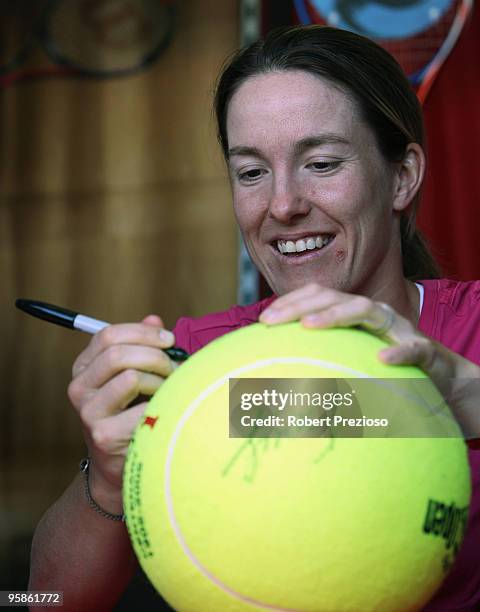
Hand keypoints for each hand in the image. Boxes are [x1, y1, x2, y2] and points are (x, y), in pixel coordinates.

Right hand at [67, 314, 176, 509]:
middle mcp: (79, 387)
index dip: (143, 332)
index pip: (108, 335)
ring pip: (131, 376)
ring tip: (170, 392)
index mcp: (84, 368)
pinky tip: (166, 411)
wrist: (119, 467)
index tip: (169, 340)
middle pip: (118, 353)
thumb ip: (141, 347)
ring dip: (161, 382)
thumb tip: (154, 319)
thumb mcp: (132, 377)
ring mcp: (88, 412)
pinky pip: (143, 407)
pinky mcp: (103, 434)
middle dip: (155, 356)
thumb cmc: (131, 414)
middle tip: (174, 369)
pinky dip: (162, 405)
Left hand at [259, 283, 479, 438]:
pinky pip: (414, 348)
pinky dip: (398, 352)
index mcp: (355, 315)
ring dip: (337, 314)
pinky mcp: (425, 351)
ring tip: (308, 326)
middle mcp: (374, 315)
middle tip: (270, 321)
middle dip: (300, 304)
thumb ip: (324, 359)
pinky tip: (381, 360)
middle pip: (335, 297)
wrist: (443, 382)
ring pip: (369, 310)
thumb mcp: (352, 361)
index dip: (290, 301)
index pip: (318, 296)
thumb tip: (280, 373)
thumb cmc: (388, 372)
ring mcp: (399, 330)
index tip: (263, 320)